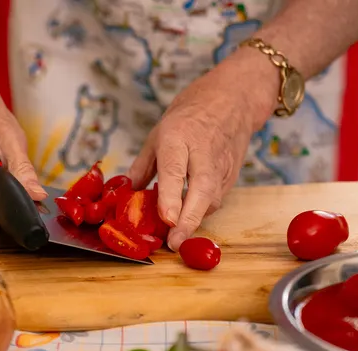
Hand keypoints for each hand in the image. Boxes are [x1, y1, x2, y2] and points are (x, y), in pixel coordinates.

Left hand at [128, 54, 275, 250]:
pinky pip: (215, 201)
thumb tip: (126, 196)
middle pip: (201, 191)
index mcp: (178, 138)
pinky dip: (201, 214)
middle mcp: (203, 154)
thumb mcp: (157, 135)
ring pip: (212, 201)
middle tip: (175, 243)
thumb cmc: (189, 117)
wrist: (231, 100)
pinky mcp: (232, 177)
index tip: (167, 219)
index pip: (175, 169)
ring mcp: (221, 167)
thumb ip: (142, 168)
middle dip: (189, 220)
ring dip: (194, 221)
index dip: (171, 196)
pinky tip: (187, 220)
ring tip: (174, 238)